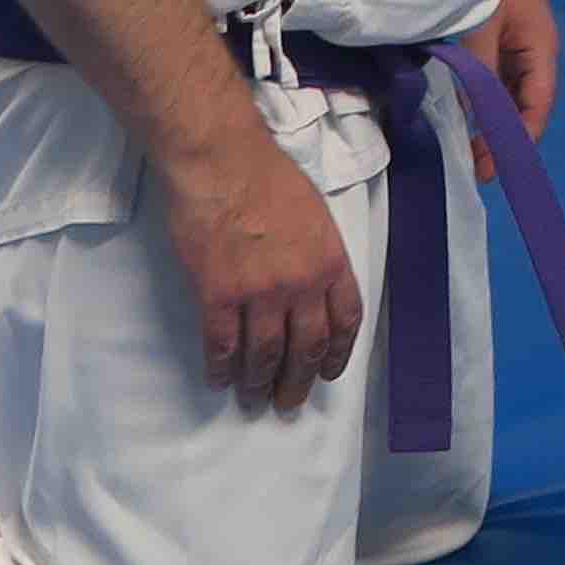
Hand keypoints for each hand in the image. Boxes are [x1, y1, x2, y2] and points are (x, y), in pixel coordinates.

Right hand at [162, 138, 361, 409]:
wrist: (221, 162)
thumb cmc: (267, 177)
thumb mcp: (316, 214)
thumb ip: (319, 254)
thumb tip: (313, 286)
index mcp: (332, 262)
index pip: (346, 322)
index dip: (338, 354)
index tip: (328, 373)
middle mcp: (302, 284)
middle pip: (307, 347)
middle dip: (298, 381)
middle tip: (288, 402)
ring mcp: (260, 292)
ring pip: (265, 353)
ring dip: (259, 382)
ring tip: (253, 397)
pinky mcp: (218, 294)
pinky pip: (222, 343)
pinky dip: (220, 367)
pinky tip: (219, 378)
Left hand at [459, 0, 560, 186]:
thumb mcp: (484, 24)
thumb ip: (481, 71)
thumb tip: (475, 117)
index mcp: (542, 49)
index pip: (537, 105)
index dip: (519, 139)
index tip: (496, 168)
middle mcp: (535, 52)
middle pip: (526, 105)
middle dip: (506, 138)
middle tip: (477, 169)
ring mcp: (518, 45)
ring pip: (511, 93)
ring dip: (494, 121)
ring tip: (471, 150)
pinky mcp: (501, 37)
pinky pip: (497, 78)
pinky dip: (485, 99)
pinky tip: (466, 114)